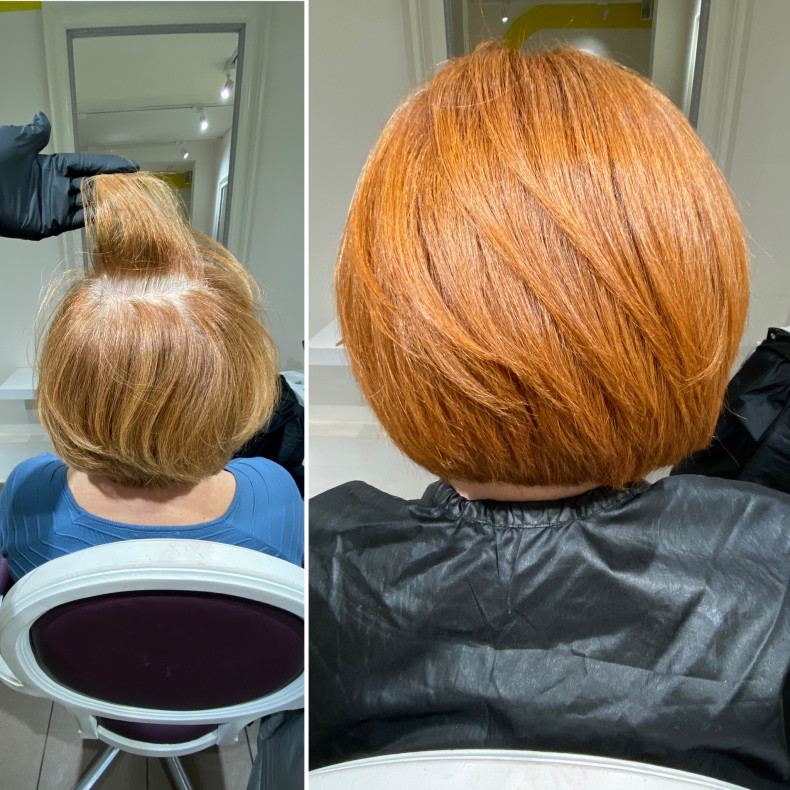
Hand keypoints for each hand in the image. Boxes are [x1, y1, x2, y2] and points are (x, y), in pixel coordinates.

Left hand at [0, 112, 137, 239]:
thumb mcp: (16, 141)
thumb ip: (35, 133)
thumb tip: (42, 118)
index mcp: (51, 165)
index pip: (87, 164)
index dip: (108, 165)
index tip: (129, 166)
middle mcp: (57, 186)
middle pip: (93, 186)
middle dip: (115, 186)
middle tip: (137, 186)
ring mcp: (55, 206)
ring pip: (90, 205)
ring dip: (109, 204)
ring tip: (131, 201)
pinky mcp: (51, 223)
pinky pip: (78, 221)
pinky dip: (96, 219)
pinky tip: (112, 215)